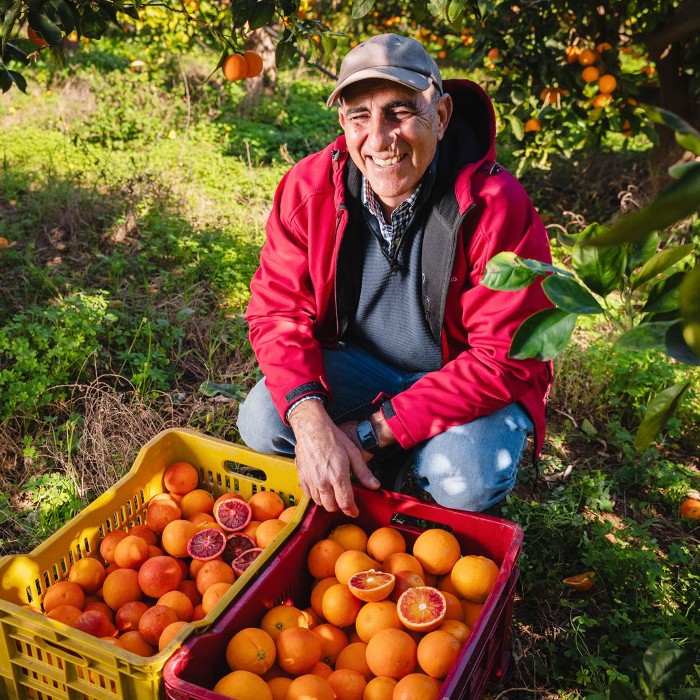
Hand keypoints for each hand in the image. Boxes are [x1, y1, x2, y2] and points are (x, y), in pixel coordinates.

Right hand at [289, 400, 379, 516]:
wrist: (311, 427)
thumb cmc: (333, 437)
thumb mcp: (353, 452)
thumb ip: (363, 472)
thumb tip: (374, 485)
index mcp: (337, 475)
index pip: (345, 502)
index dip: (351, 510)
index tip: (354, 511)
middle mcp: (322, 481)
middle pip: (331, 506)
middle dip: (339, 507)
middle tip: (344, 501)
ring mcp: (310, 480)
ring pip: (319, 502)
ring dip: (327, 502)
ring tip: (333, 495)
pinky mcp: (301, 476)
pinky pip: (308, 494)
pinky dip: (315, 496)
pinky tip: (321, 489)